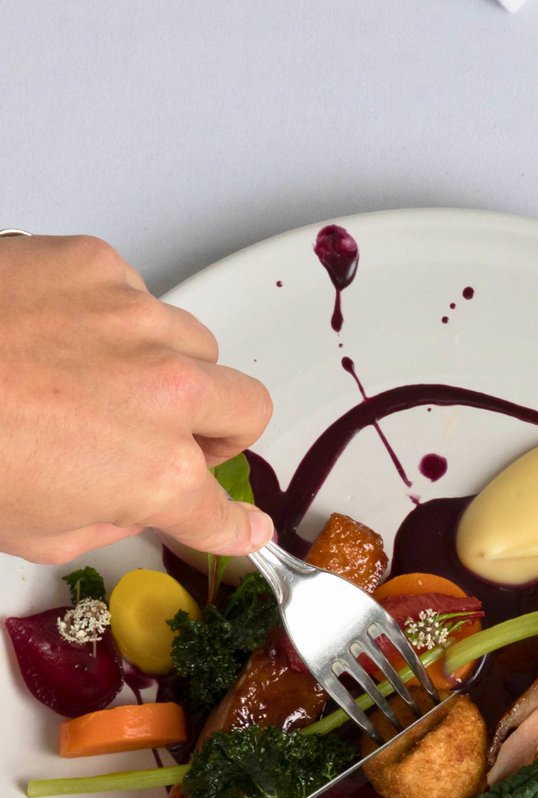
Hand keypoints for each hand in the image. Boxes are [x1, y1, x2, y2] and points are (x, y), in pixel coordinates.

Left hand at [0, 234, 273, 563]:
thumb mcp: (31, 531)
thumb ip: (104, 519)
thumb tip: (127, 505)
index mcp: (154, 472)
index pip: (225, 512)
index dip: (231, 525)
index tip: (234, 523)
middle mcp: (164, 391)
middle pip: (246, 410)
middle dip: (218, 433)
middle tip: (175, 440)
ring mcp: (135, 320)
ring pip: (195, 345)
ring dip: (164, 369)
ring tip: (94, 377)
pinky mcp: (96, 266)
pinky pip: (133, 294)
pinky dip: (107, 317)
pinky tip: (51, 333)